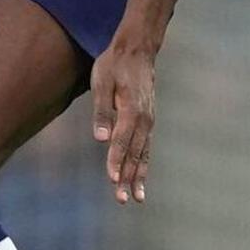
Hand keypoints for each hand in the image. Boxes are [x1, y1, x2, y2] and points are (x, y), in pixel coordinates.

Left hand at [90, 39, 157, 202]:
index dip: (117, 161)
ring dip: (138, 176)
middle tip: (122, 199)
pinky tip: (140, 179)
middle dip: (128, 177)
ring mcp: (148, 121)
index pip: (122, 141)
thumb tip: (100, 138)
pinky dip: (143, 165)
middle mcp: (144, 119)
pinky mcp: (148, 121)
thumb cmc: (114, 65)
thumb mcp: (102, 83)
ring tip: (136, 198)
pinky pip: (146, 147)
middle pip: (134, 153)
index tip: (113, 180)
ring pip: (143, 154)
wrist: (137, 50)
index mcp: (132, 110)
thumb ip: (102, 111)